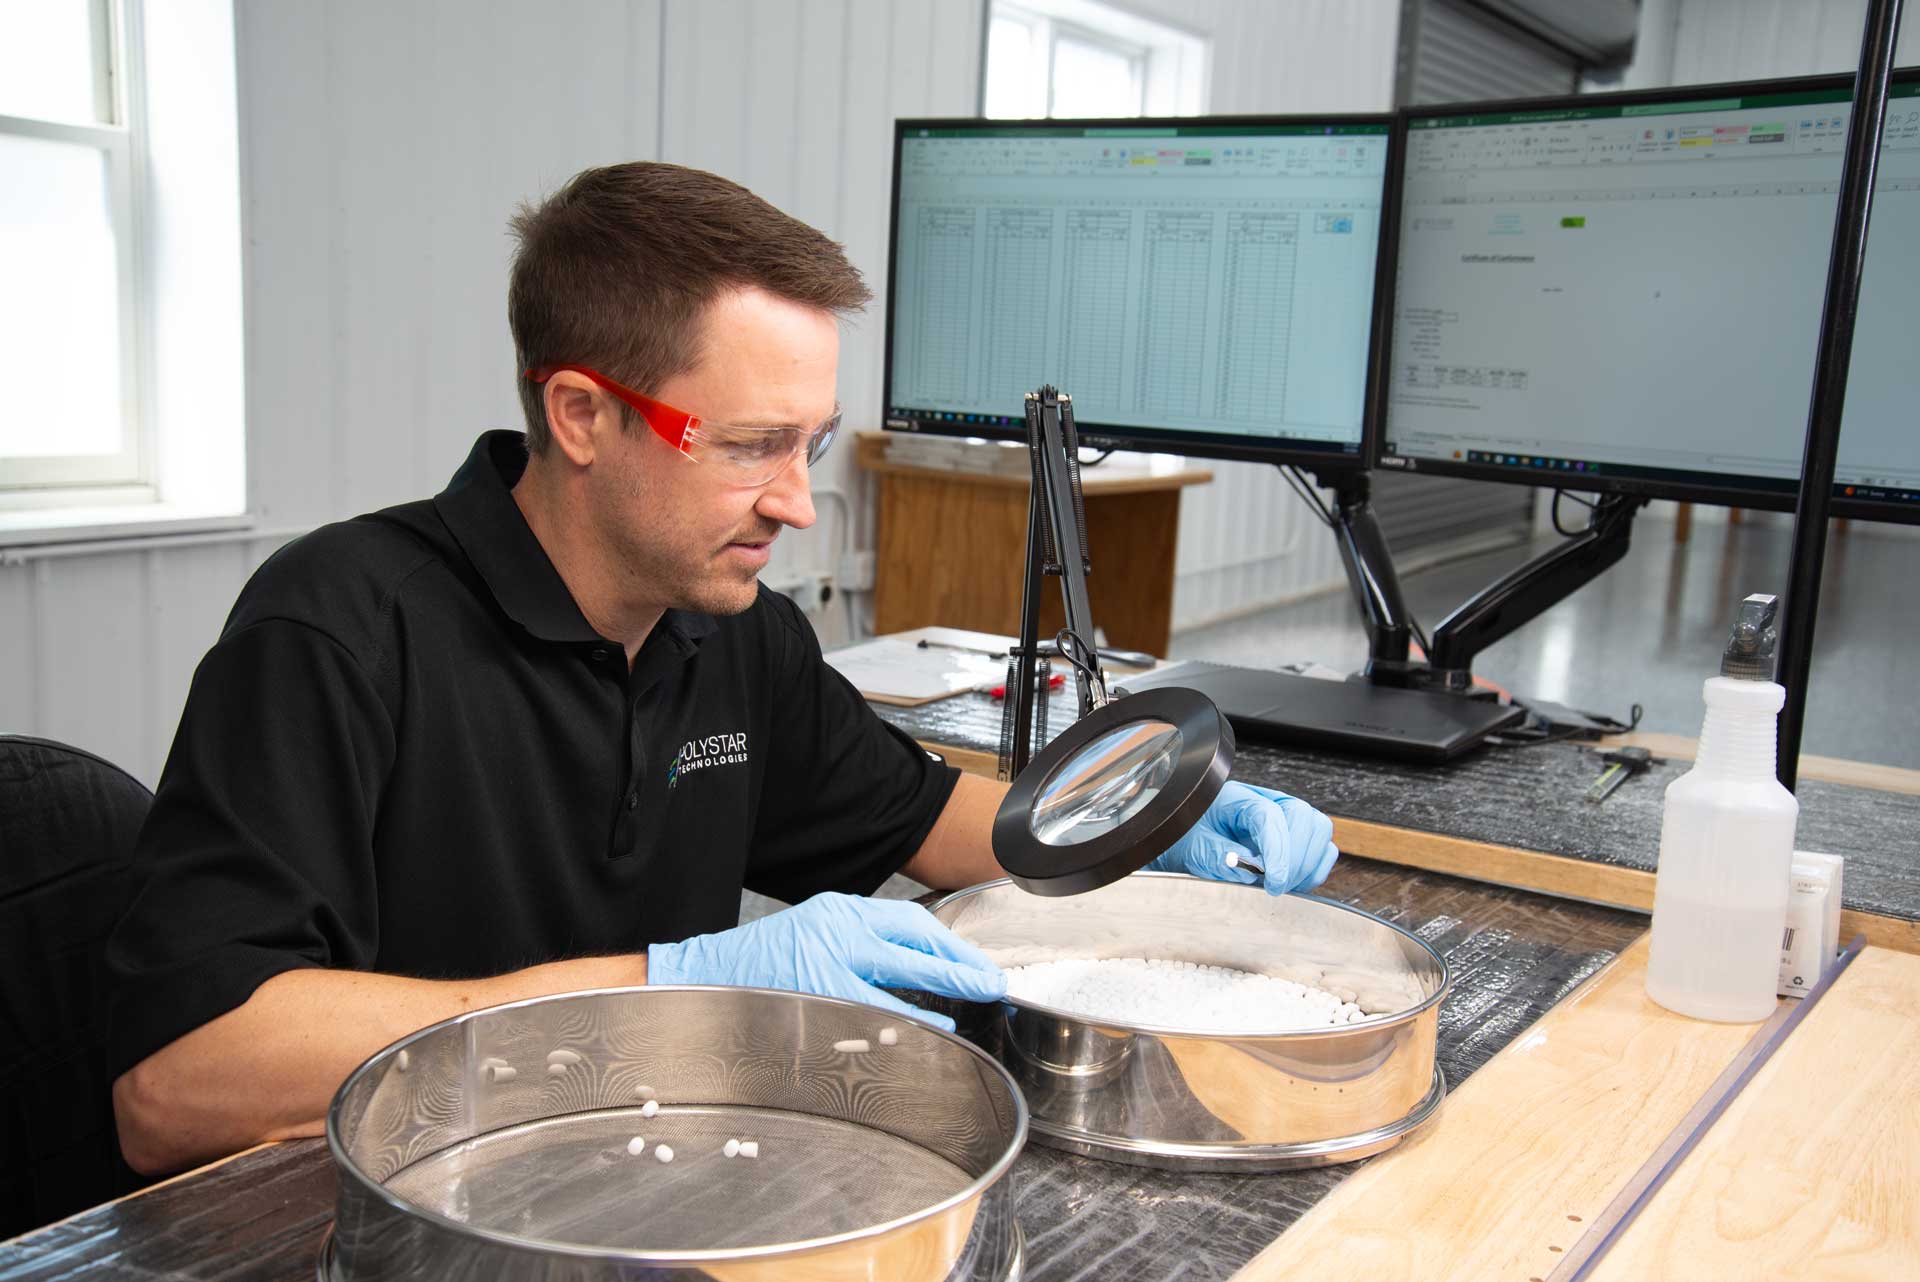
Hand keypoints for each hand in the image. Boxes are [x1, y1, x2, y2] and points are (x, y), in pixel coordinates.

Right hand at [646, 892, 1005, 1031]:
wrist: (701, 980)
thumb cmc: (760, 967)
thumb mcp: (814, 938)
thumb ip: (857, 948)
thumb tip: (914, 971)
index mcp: (839, 912)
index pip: (909, 921)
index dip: (948, 944)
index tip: (975, 963)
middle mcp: (837, 928)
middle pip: (915, 939)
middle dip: (960, 963)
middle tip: (992, 981)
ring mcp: (827, 960)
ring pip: (902, 972)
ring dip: (944, 986)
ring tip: (975, 998)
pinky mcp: (817, 993)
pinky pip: (876, 1008)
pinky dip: (909, 1019)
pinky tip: (931, 1027)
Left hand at [1146, 782, 1337, 894]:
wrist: (1186, 836)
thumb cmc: (1189, 837)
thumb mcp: (1192, 847)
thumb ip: (1215, 856)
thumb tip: (1246, 871)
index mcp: (1237, 797)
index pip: (1270, 816)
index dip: (1278, 850)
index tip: (1274, 882)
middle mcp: (1267, 800)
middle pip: (1303, 817)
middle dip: (1296, 858)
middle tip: (1276, 888)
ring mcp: (1285, 815)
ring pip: (1319, 829)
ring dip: (1307, 864)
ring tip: (1283, 886)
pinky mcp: (1296, 834)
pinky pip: (1322, 847)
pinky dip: (1314, 869)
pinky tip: (1293, 883)